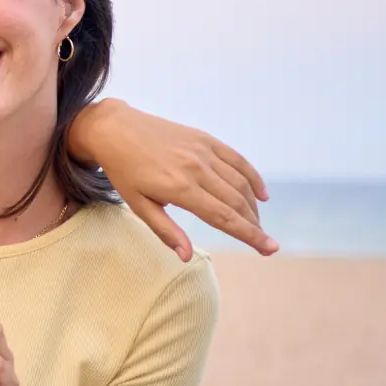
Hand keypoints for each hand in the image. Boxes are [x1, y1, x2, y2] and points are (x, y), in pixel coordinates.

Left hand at [72, 99, 276, 260]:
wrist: (115, 129)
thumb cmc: (123, 172)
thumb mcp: (137, 205)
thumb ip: (165, 231)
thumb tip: (186, 256)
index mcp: (180, 189)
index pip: (224, 217)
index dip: (249, 235)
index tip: (270, 249)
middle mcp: (197, 169)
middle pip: (237, 203)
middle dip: (255, 226)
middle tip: (265, 243)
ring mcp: (203, 151)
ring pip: (240, 183)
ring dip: (252, 206)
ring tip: (255, 224)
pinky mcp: (205, 139)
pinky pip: (237, 160)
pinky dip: (253, 177)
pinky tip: (261, 194)